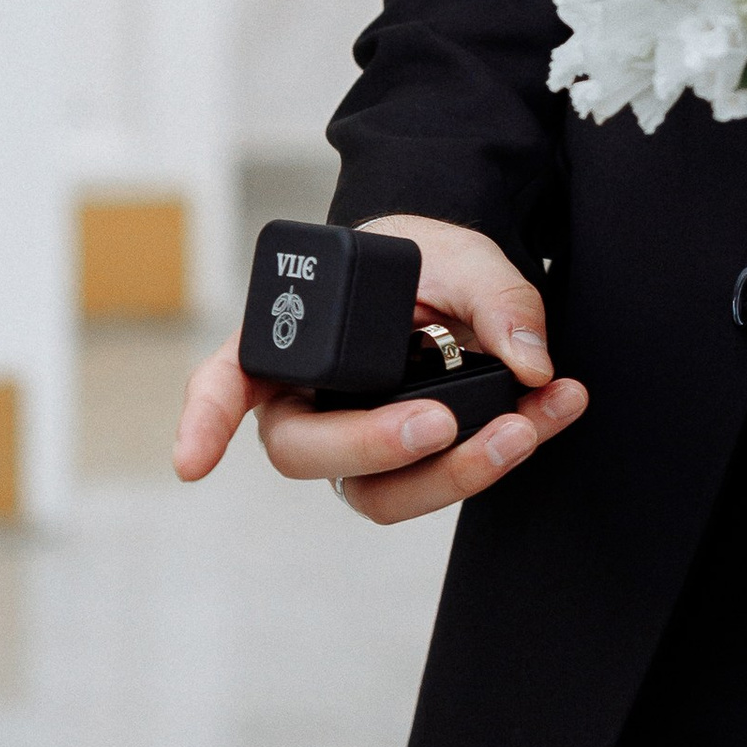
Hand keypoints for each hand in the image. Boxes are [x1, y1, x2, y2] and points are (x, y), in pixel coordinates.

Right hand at [172, 213, 587, 522]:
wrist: (457, 276)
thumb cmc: (424, 261)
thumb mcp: (457, 254)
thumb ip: (494, 296)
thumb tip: (530, 361)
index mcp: (287, 343)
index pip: (225, 382)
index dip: (204, 422)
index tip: (192, 462)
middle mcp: (309, 404)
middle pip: (310, 451)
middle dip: (376, 448)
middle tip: (441, 423)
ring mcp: (358, 444)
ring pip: (381, 492)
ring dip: (458, 471)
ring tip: (525, 425)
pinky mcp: (414, 464)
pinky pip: (444, 478)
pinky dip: (506, 451)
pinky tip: (554, 410)